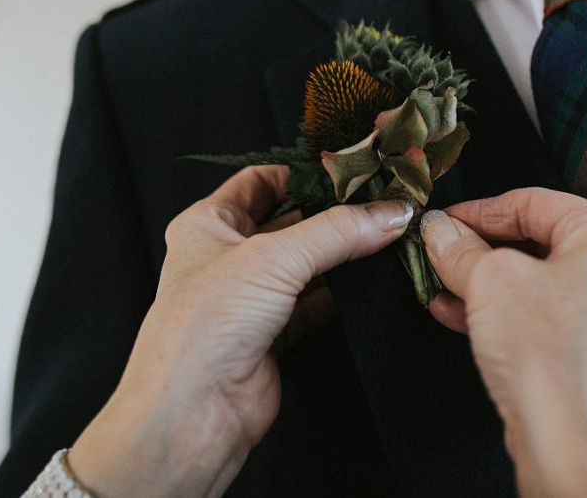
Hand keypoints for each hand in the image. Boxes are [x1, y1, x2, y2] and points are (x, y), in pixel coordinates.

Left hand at [69, 165, 411, 497]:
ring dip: (342, 254)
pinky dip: (342, 292)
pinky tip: (372, 281)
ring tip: (386, 236)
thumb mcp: (273, 259)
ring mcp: (251, 296)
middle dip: (331, 214)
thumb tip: (392, 213)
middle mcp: (227, 255)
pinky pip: (315, 302)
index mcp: (208, 222)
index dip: (302, 173)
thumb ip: (337, 233)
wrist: (193, 414)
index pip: (259, 180)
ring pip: (305, 263)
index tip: (349, 172)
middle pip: (289, 221)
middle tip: (380, 203)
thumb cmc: (207, 323)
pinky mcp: (273, 332)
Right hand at [421, 188, 586, 497]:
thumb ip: (458, 246)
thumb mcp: (490, 280)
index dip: (477, 210)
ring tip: (437, 280)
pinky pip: (531, 309)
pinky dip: (492, 307)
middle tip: (436, 249)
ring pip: (526, 277)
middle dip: (474, 249)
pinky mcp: (583, 342)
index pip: (531, 201)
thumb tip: (439, 229)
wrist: (573, 446)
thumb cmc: (554, 360)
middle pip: (529, 240)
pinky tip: (452, 310)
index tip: (442, 220)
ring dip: (476, 279)